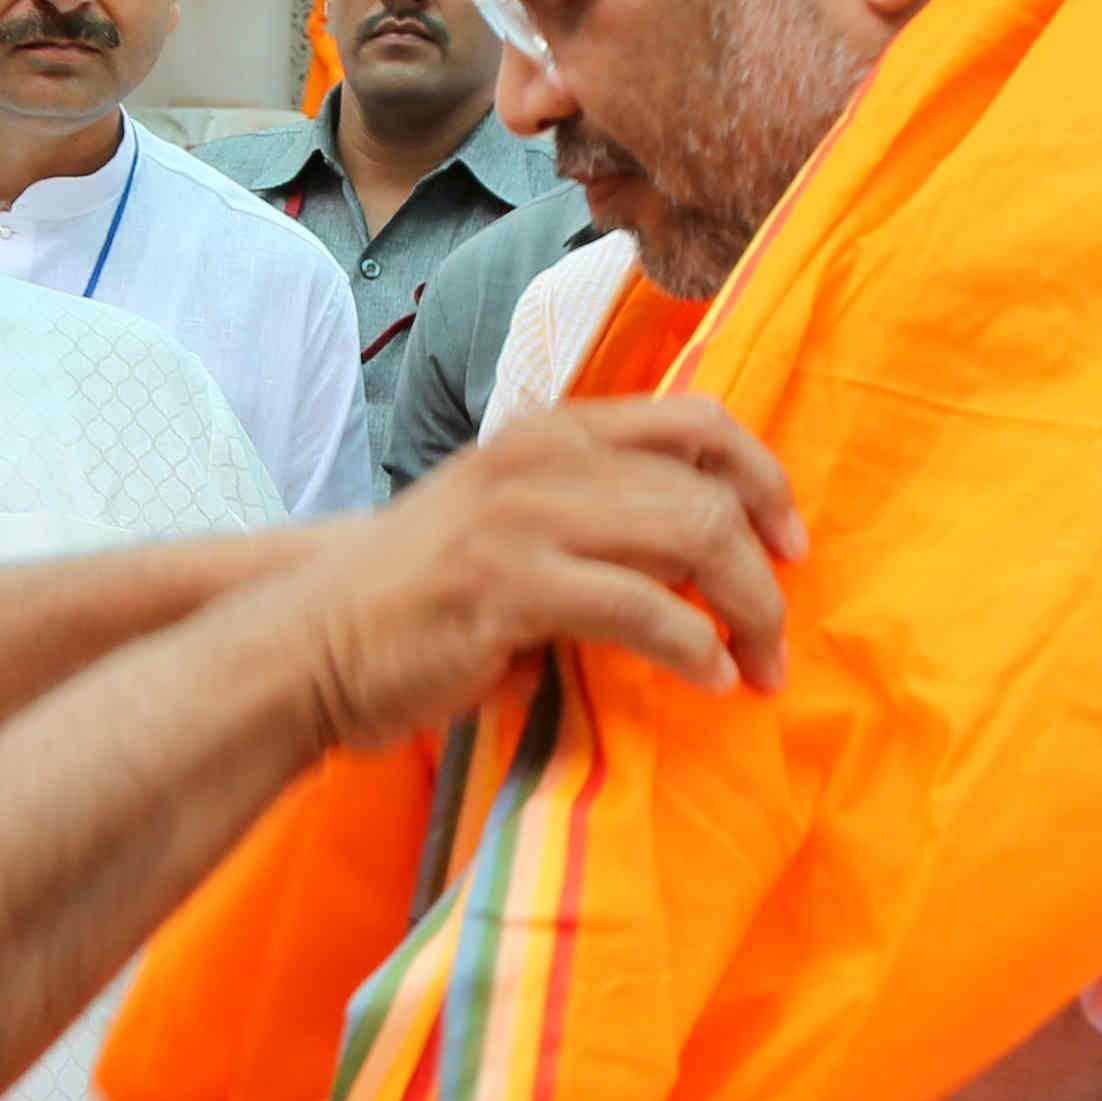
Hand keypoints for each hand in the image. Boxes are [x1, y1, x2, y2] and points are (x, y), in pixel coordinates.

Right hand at [296, 395, 804, 753]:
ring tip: (757, 666)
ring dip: (747, 613)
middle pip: (707, 491)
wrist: (312, 642)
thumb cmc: (417, 597)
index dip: (762, 477)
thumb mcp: (508, 522)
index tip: (789, 545)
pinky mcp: (509, 586)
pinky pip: (643, 609)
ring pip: (693, 540)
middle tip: (778, 638)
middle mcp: (542, 458)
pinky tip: (705, 680)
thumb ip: (591, 517)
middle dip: (766, 572)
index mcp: (551, 432)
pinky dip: (692, 649)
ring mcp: (524, 517)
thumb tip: (700, 560)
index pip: (695, 420)